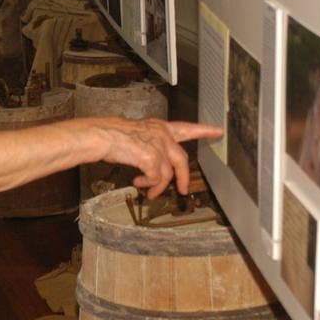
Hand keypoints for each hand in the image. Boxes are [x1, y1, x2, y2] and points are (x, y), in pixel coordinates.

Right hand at [93, 119, 222, 198]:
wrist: (102, 136)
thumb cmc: (113, 136)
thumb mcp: (138, 135)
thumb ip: (151, 145)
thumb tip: (153, 165)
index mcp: (160, 128)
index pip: (186, 128)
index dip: (204, 130)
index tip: (218, 131)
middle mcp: (162, 134)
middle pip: (182, 160)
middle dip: (182, 178)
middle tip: (183, 190)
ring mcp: (158, 145)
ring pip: (168, 173)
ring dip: (158, 186)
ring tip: (149, 192)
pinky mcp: (151, 157)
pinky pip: (156, 178)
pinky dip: (149, 184)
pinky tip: (138, 182)